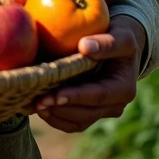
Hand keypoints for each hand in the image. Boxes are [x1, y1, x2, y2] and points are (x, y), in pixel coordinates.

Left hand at [30, 15, 145, 132]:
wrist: (117, 45)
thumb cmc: (119, 36)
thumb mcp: (121, 36)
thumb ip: (107, 42)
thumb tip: (85, 46)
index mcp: (124, 88)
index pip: (99, 95)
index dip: (77, 97)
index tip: (56, 95)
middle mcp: (115, 105)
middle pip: (86, 114)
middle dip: (61, 109)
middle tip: (38, 102)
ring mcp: (101, 111)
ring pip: (77, 122)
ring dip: (55, 116)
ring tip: (34, 105)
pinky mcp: (89, 112)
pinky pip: (72, 123)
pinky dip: (55, 118)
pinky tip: (37, 107)